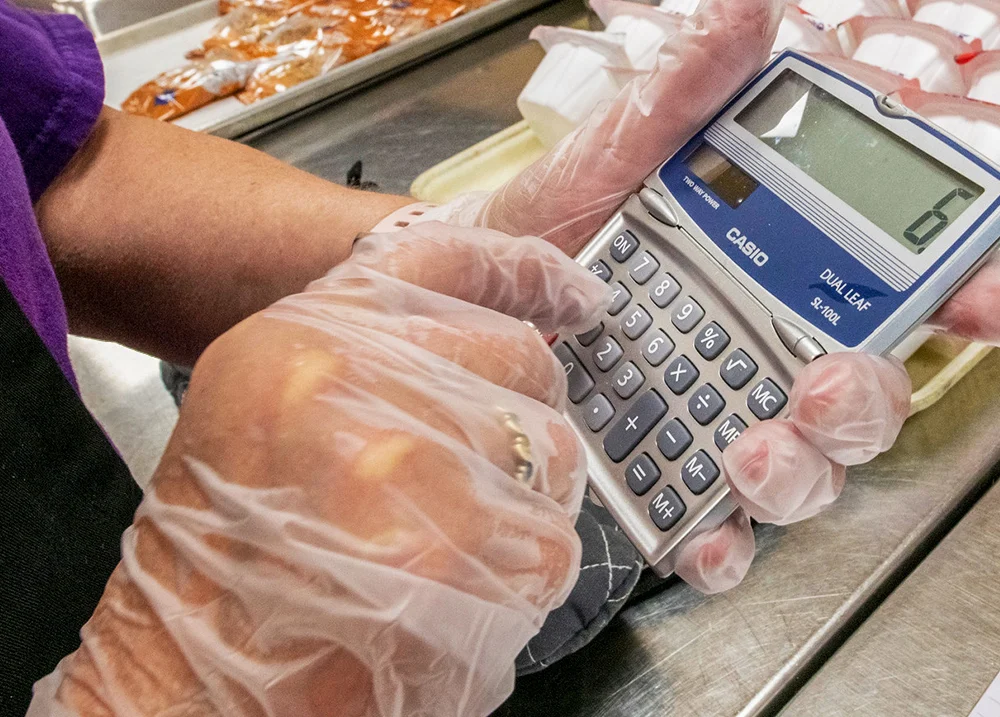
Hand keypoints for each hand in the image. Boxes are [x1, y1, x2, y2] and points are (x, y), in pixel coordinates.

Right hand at [30, 223, 609, 716]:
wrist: (195, 675)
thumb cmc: (228, 550)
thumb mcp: (267, 408)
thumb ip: (371, 358)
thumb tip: (487, 343)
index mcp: (305, 336)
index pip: (446, 259)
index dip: (526, 271)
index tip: (577, 293)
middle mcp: (355, 379)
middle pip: (523, 358)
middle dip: (524, 414)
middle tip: (485, 468)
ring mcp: (407, 464)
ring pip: (553, 453)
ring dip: (528, 502)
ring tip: (458, 545)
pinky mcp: (453, 556)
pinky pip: (553, 543)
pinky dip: (527, 575)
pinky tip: (464, 593)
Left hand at [436, 0, 923, 593]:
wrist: (463, 301)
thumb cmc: (543, 229)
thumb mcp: (611, 158)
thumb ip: (680, 99)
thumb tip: (748, 17)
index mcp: (769, 276)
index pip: (884, 290)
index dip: (958, 295)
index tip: (984, 304)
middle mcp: (759, 356)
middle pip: (859, 397)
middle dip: (864, 401)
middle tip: (826, 383)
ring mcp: (715, 423)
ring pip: (801, 471)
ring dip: (796, 472)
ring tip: (747, 449)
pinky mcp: (661, 481)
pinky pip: (714, 530)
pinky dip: (718, 544)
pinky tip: (700, 535)